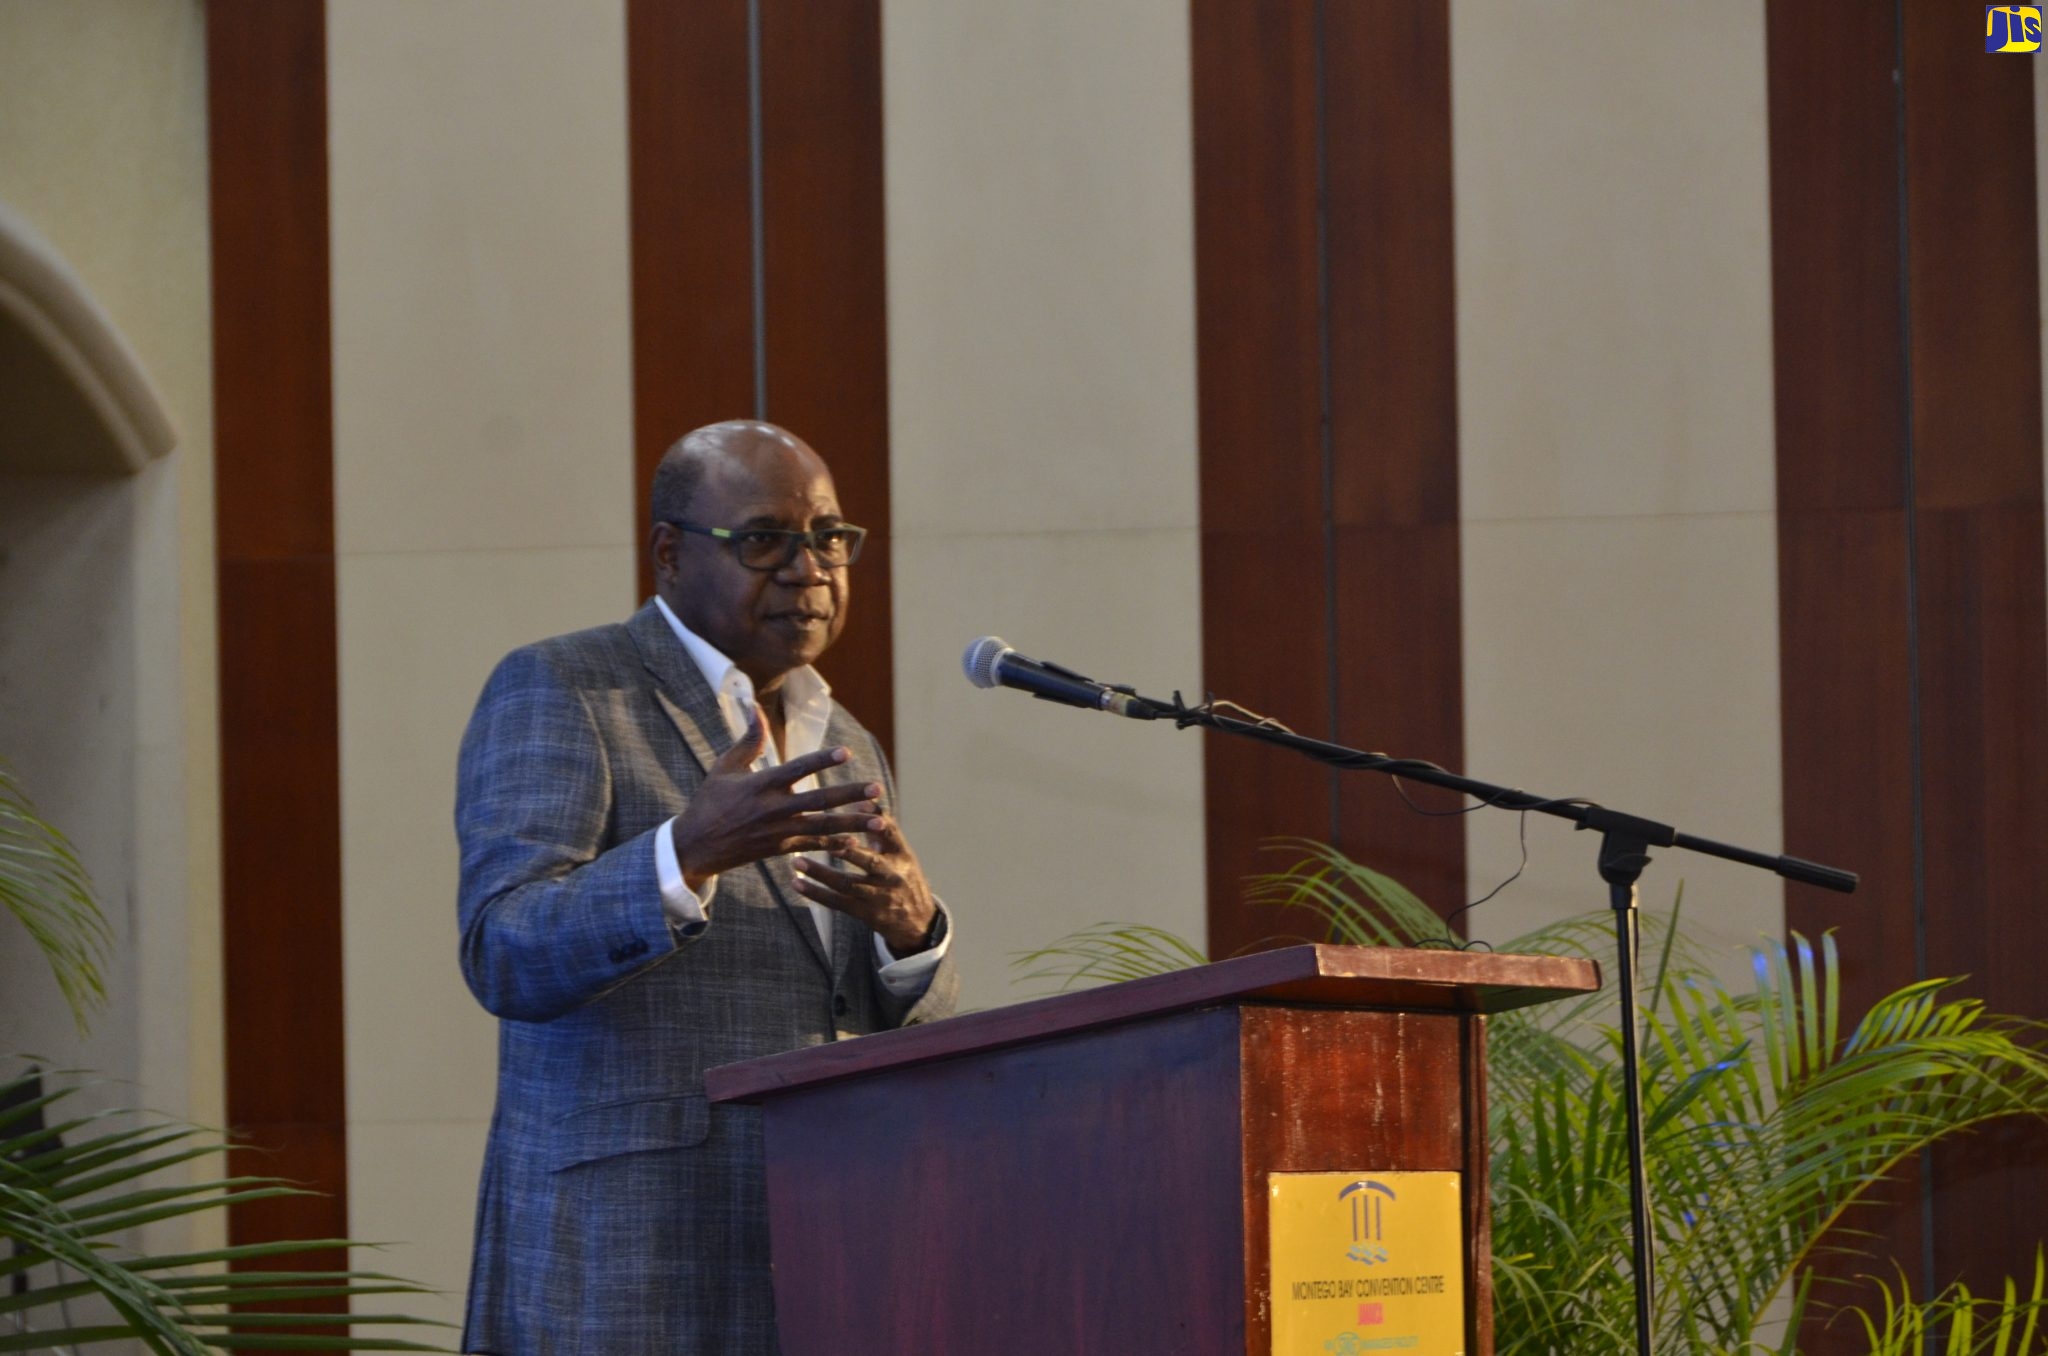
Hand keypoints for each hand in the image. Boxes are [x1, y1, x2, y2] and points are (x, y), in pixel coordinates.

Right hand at [671, 711, 884, 888]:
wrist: (695, 847)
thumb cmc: (709, 802)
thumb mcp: (724, 768)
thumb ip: (748, 740)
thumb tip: (754, 708)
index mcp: (760, 785)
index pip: (797, 769)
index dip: (822, 761)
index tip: (845, 753)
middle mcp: (773, 809)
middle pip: (819, 801)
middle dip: (850, 795)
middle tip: (877, 788)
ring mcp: (779, 832)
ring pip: (823, 827)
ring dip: (853, 823)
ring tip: (881, 819)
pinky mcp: (780, 849)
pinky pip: (812, 846)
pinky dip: (834, 845)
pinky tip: (857, 843)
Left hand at [789, 816, 937, 954]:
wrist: (918, 921)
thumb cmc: (903, 877)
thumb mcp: (900, 853)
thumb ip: (880, 830)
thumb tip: (861, 802)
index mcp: (902, 856)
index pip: (891, 834)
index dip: (877, 819)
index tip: (858, 805)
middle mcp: (893, 876)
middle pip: (869, 862)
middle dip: (846, 851)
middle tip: (822, 838)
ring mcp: (879, 897)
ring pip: (847, 884)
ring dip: (820, 873)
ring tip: (797, 861)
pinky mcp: (866, 914)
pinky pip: (837, 903)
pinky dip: (816, 893)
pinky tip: (797, 883)